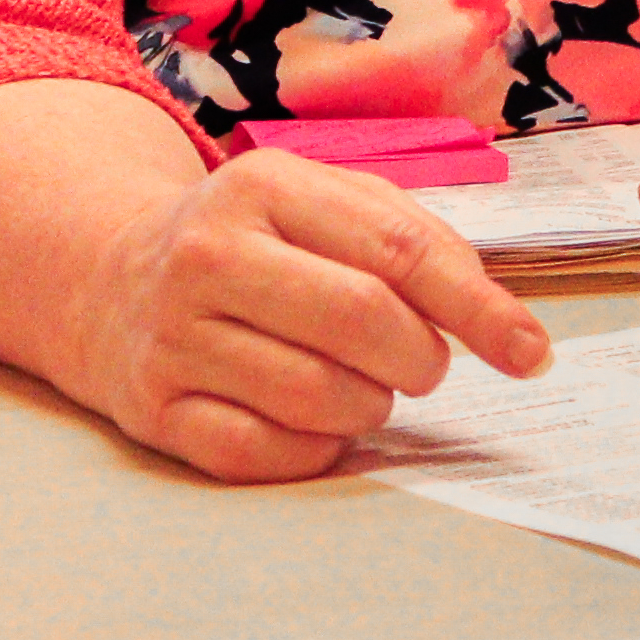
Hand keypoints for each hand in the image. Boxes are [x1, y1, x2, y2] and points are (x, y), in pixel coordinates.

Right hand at [72, 144, 554, 482]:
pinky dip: (316, 450)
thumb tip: (502, 320)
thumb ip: (418, 242)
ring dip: (370, 406)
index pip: (399, 251)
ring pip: (319, 397)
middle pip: (362, 322)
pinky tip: (317, 425)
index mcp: (265, 186)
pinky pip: (265, 453)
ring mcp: (174, 335)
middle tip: (423, 366)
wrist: (109, 280)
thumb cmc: (255, 243)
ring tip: (363, 386)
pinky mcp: (154, 409)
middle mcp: (209, 255)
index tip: (530, 351)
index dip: (479, 308)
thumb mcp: (327, 205)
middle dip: (420, 359)